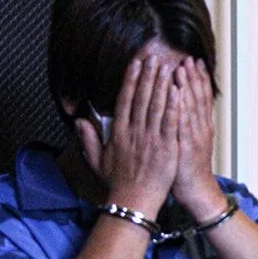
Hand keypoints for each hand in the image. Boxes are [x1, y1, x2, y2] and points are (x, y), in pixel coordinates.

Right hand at [73, 55, 180, 216]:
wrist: (133, 202)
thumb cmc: (118, 184)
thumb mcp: (98, 161)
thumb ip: (89, 140)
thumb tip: (79, 121)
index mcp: (119, 133)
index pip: (125, 99)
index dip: (131, 79)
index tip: (136, 63)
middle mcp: (134, 132)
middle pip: (141, 97)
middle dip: (148, 75)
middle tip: (154, 56)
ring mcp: (150, 139)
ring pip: (156, 106)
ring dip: (162, 85)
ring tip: (167, 66)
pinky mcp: (166, 148)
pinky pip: (170, 123)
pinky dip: (174, 106)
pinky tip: (178, 90)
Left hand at [170, 58, 225, 219]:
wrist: (196, 191)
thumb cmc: (186, 168)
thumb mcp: (190, 144)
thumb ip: (186, 125)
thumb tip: (181, 108)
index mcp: (200, 126)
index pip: (201, 97)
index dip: (198, 79)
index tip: (194, 62)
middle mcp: (200, 128)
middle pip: (198, 97)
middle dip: (194, 76)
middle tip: (189, 57)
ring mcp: (195, 136)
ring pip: (192, 106)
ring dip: (188, 86)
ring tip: (183, 67)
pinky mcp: (187, 145)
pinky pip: (183, 121)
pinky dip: (181, 105)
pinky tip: (177, 91)